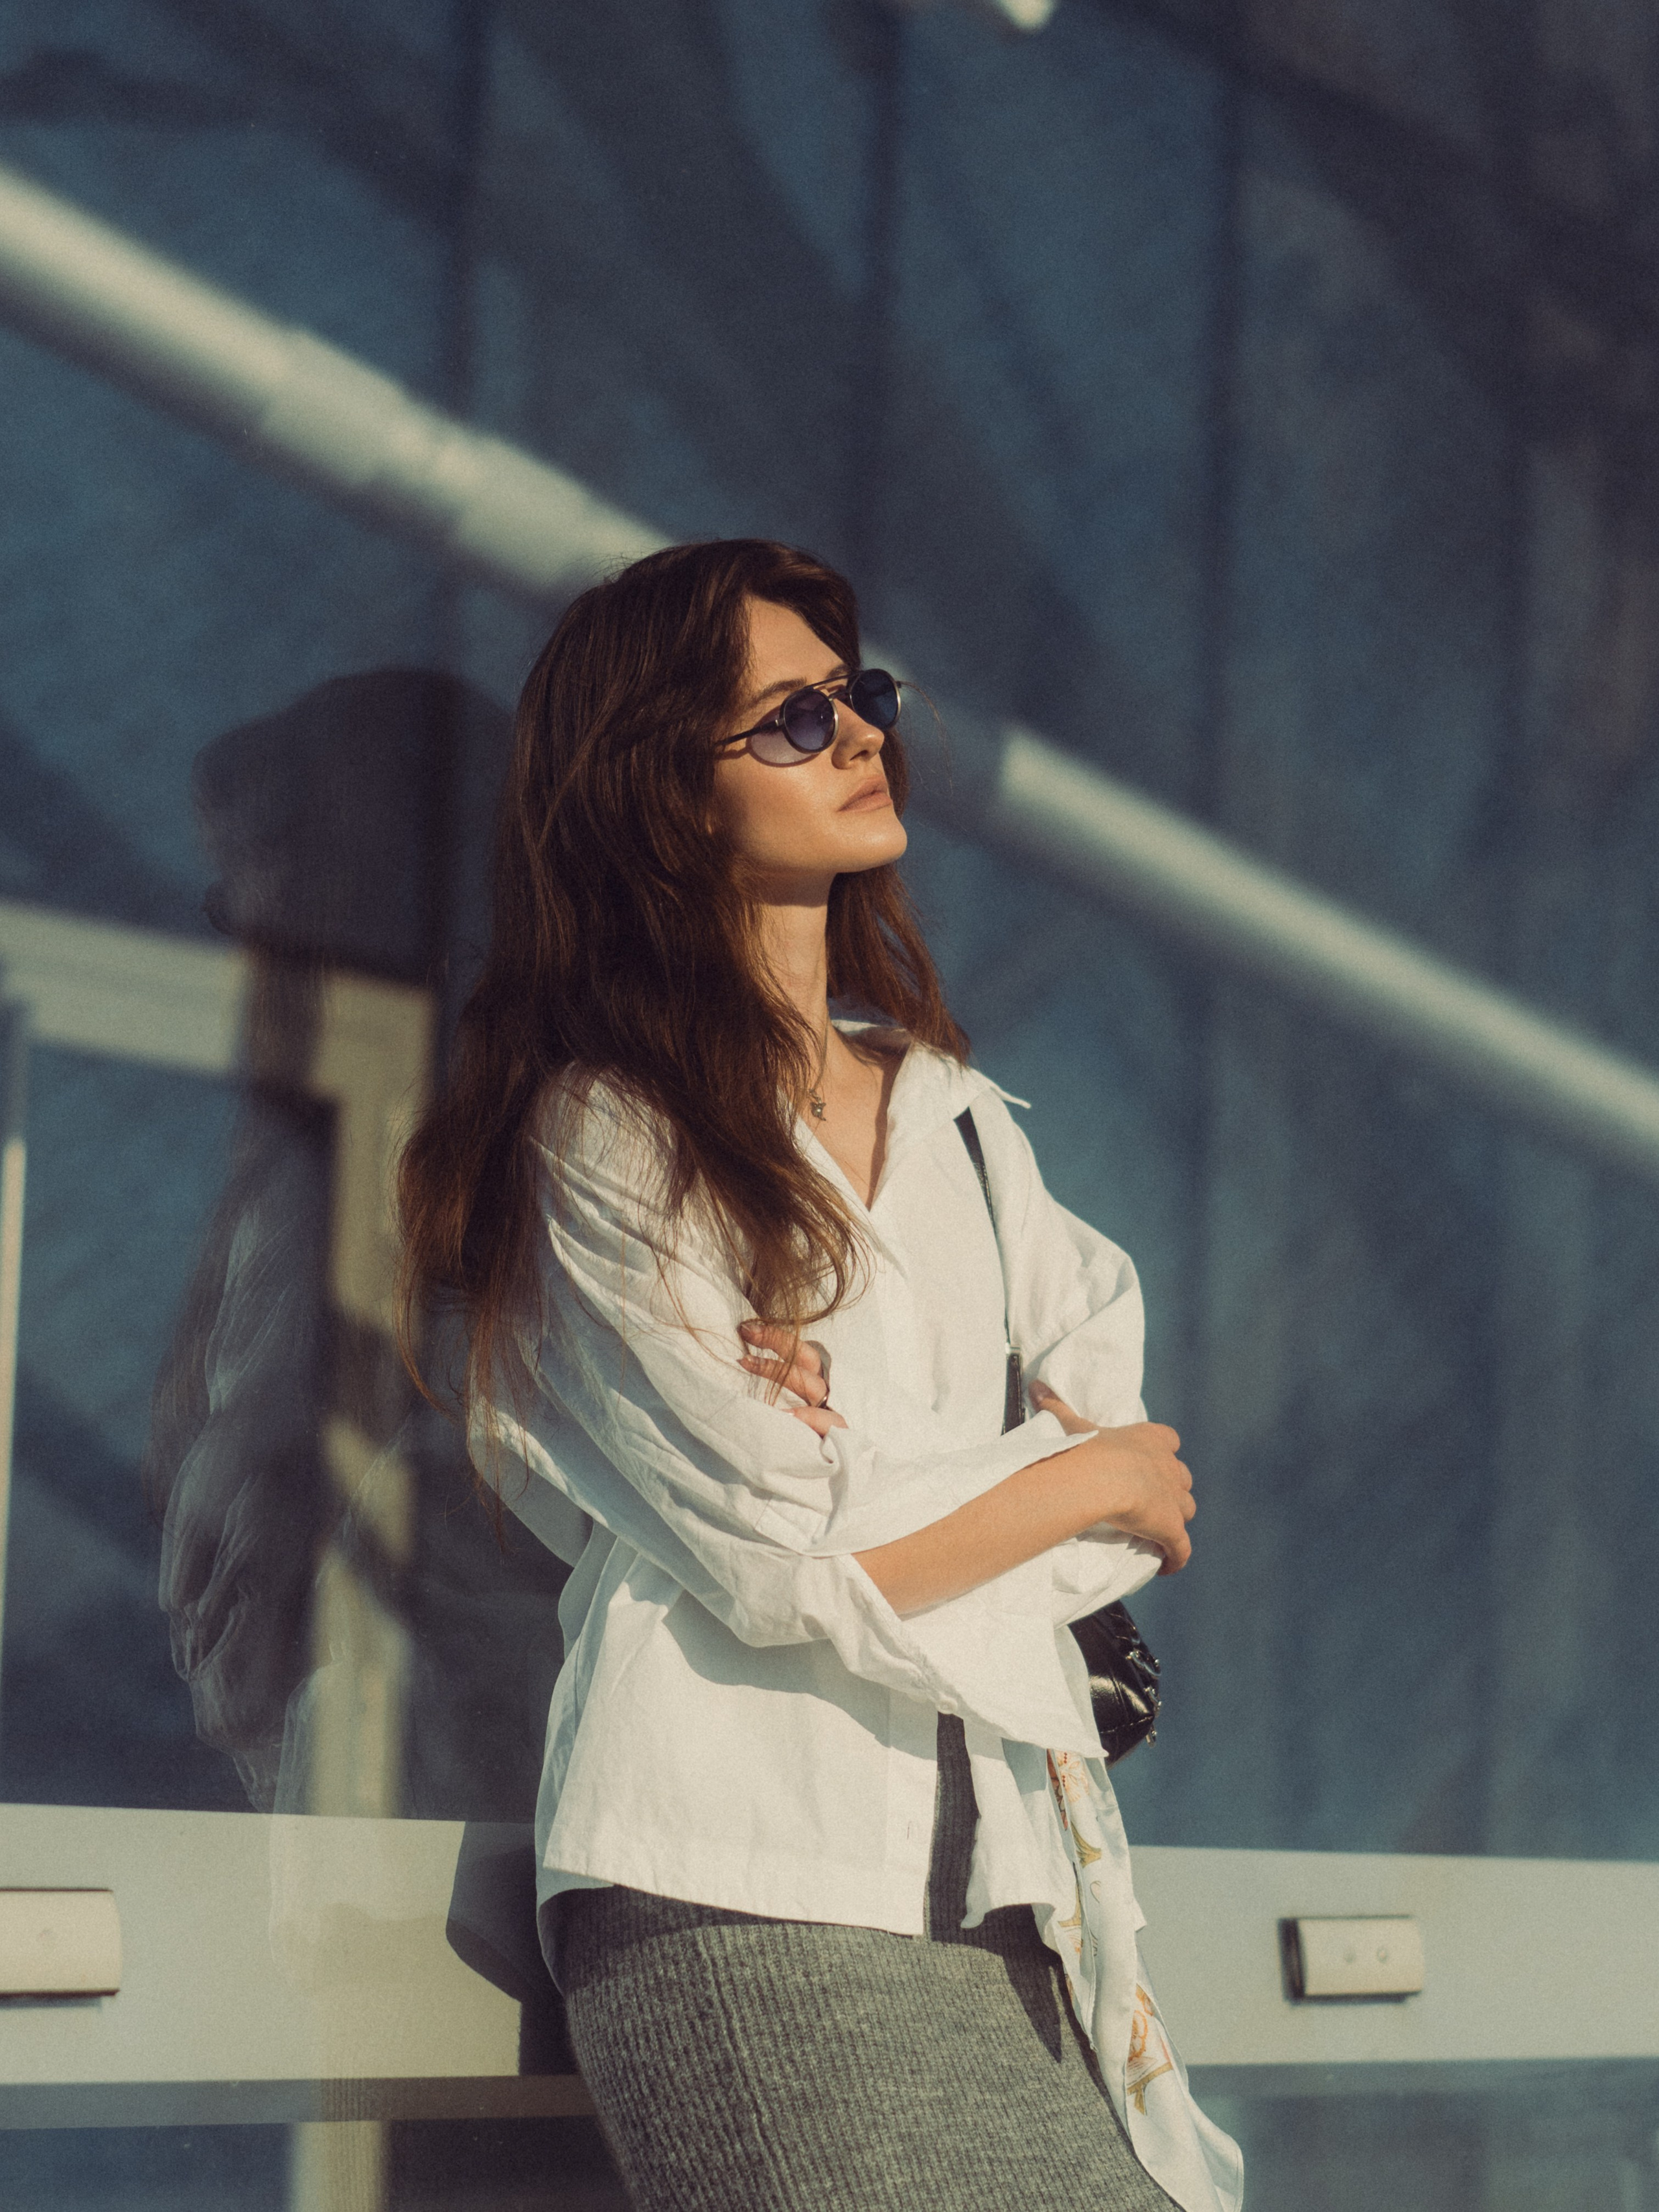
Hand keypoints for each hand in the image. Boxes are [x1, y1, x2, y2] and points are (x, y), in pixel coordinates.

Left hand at [738, 1320, 847, 1436]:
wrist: (827, 1482)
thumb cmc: (795, 1446)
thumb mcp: (780, 1416)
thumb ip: (770, 1393)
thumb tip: (736, 1368)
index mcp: (813, 1387)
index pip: (799, 1352)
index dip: (775, 1337)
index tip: (745, 1328)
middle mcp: (825, 1396)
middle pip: (806, 1359)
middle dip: (777, 1341)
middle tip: (747, 1333)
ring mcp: (832, 1416)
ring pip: (812, 1385)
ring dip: (780, 1373)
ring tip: (747, 1364)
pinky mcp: (839, 1440)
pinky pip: (829, 1424)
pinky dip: (810, 1418)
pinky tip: (787, 1417)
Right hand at [1028, 1379, 1194, 1573]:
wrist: (1101, 1478)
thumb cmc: (1088, 1450)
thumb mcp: (1074, 1426)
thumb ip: (1058, 1408)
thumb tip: (1035, 1386)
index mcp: (1150, 1439)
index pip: (1168, 1440)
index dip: (1162, 1452)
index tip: (1148, 1463)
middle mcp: (1169, 1467)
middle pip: (1181, 1478)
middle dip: (1171, 1488)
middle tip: (1148, 1501)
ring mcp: (1174, 1499)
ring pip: (1185, 1510)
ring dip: (1175, 1519)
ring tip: (1155, 1532)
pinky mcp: (1172, 1529)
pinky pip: (1182, 1549)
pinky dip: (1177, 1558)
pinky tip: (1167, 1565)